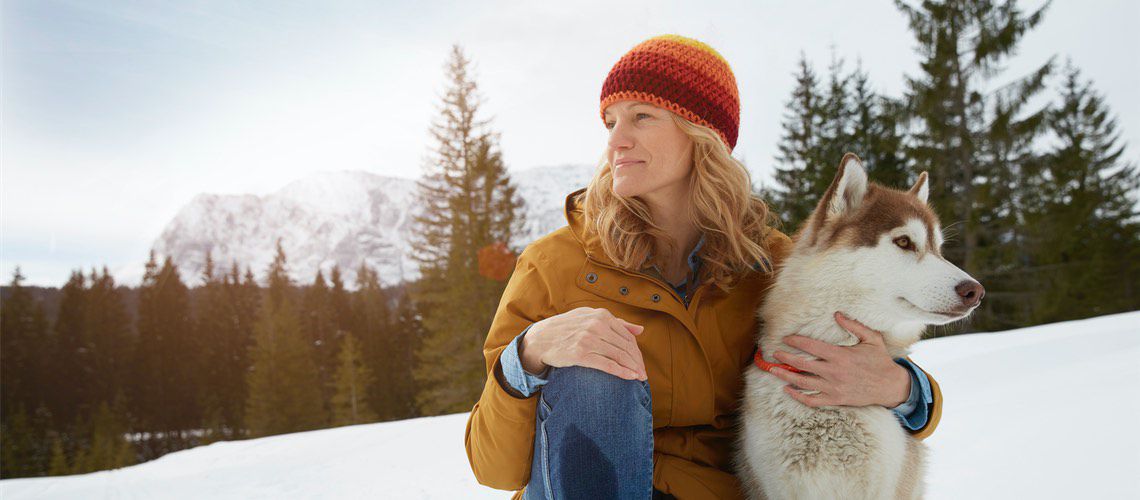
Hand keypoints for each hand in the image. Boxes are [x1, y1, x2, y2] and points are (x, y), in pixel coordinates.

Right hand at [520, 307, 647, 380]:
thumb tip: (640, 330)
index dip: (637, 351)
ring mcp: (588, 339)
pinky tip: (630, 377)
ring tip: (640, 377)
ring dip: (633, 368)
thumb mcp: (590, 318)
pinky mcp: (581, 354)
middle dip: (637, 361)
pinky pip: (607, 364)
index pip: (627, 336)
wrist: (541, 338)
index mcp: (601, 315)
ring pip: (619, 355)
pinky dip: (622, 372)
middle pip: (625, 346)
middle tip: (643, 373)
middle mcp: (596, 325)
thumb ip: (616, 323)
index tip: (641, 363)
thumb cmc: (567, 328)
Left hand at [767, 311, 910, 407]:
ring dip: (785, 376)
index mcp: (840, 355)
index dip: (795, 341)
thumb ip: (854, 326)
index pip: (811, 346)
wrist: (891, 386)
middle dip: (785, 358)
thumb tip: (837, 314)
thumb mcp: (872, 339)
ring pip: (803, 383)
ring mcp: (833, 387)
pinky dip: (798, 396)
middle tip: (774, 353)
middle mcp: (834, 372)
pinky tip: (788, 389)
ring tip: (773, 370)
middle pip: (801, 365)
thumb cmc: (881, 361)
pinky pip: (812, 400)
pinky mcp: (835, 399)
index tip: (785, 338)